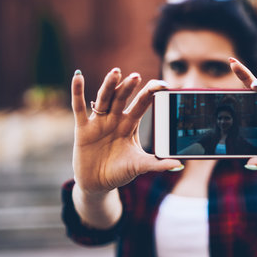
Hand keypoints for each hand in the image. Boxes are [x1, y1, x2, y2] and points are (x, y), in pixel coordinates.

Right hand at [71, 69, 181, 195]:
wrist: (97, 184)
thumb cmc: (120, 172)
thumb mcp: (139, 166)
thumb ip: (157, 163)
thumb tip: (179, 164)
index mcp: (130, 124)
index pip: (142, 104)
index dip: (150, 94)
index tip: (163, 84)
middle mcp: (115, 119)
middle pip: (122, 98)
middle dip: (129, 87)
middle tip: (137, 77)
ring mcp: (98, 122)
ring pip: (104, 99)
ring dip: (109, 85)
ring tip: (116, 72)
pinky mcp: (82, 128)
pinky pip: (78, 107)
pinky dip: (77, 92)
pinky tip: (78, 76)